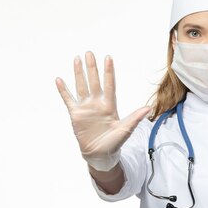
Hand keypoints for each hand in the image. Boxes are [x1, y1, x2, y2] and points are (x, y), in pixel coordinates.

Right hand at [55, 52, 149, 170]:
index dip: (108, 72)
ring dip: (79, 74)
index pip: (109, 85)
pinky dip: (63, 90)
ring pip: (81, 86)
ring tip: (77, 59)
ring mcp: (86, 108)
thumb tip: (148, 108)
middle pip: (94, 82)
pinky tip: (59, 80)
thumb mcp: (125, 130)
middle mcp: (97, 103)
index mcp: (110, 106)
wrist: (100, 155)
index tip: (108, 58)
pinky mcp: (76, 115)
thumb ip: (135, 118)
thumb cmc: (114, 143)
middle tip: (89, 53)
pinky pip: (68, 100)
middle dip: (92, 68)